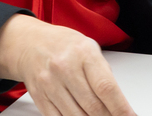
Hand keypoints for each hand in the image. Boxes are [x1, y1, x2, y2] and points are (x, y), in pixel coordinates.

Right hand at [0, 15, 134, 115]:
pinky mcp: (39, 97)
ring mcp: (49, 83)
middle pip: (93, 107)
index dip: (121, 108)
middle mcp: (64, 68)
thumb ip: (104, 74)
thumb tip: (118, 103)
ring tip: (98, 115)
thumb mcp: (89, 49)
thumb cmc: (63, 45)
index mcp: (83, 53)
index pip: (106, 88)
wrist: (29, 43)